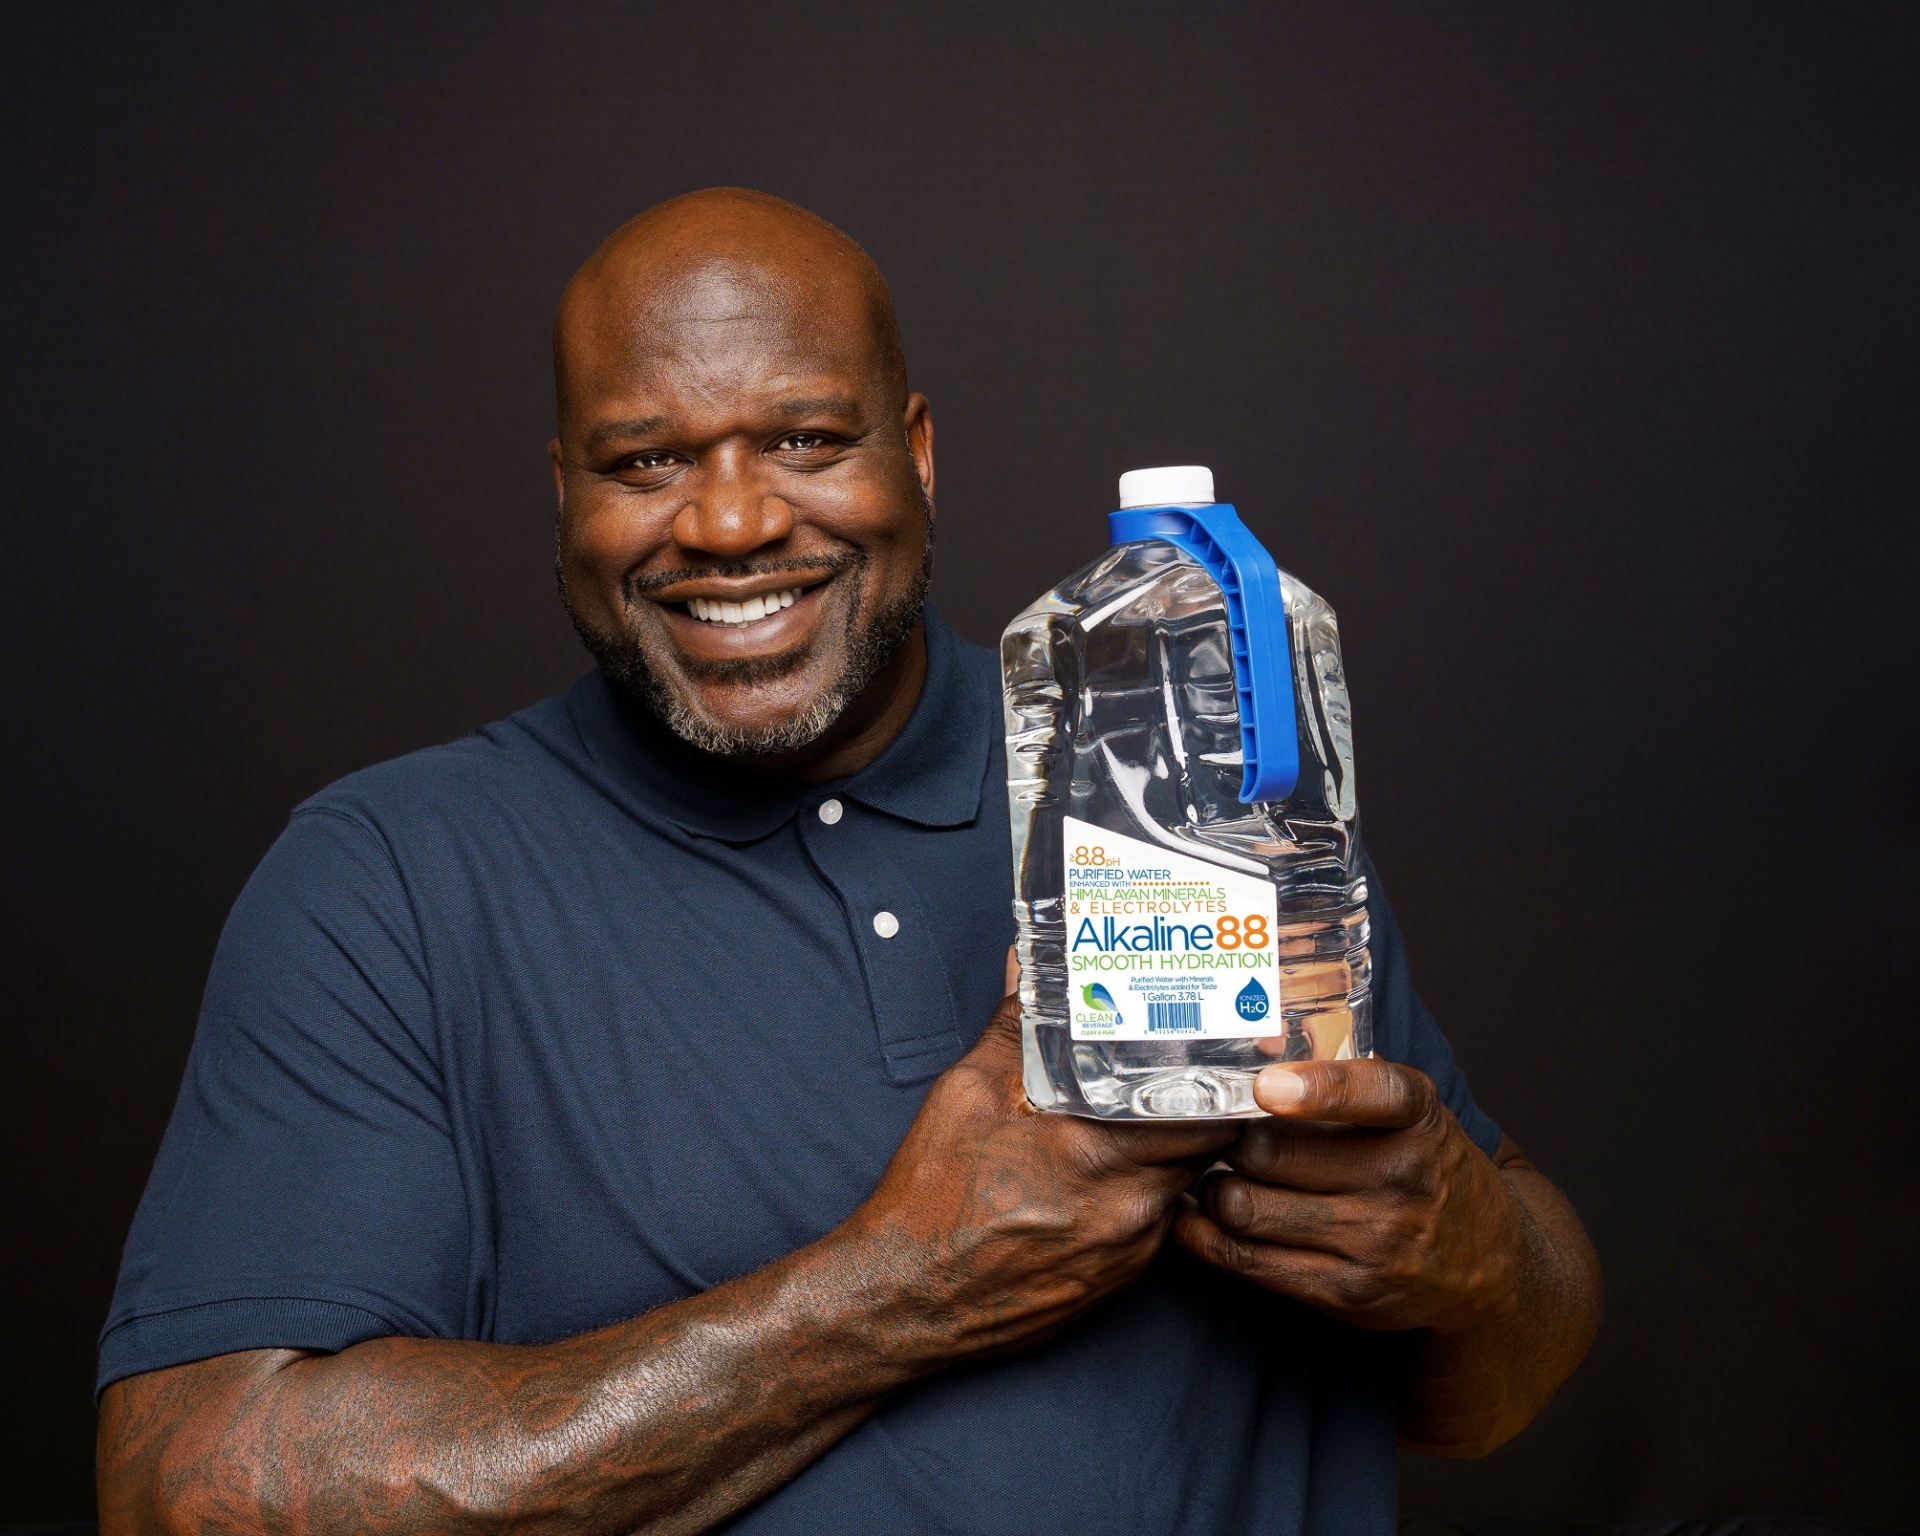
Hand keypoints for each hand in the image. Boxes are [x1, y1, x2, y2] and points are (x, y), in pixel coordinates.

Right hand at [846, 959, 1237, 1363]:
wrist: (906, 1298)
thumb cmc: (931, 1197)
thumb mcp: (966, 1094)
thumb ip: (1017, 1027)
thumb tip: (1030, 967)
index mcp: (1096, 1155)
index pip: (1203, 1113)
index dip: (1216, 1080)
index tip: (1216, 1053)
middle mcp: (1127, 1208)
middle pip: (1206, 1148)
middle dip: (1201, 1109)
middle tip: (1189, 1075)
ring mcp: (1128, 1252)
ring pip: (1183, 1185)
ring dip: (1175, 1151)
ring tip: (1152, 1115)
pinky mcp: (1120, 1281)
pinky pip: (1159, 1224)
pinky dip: (1150, 1192)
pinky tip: (1116, 1170)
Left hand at [1172, 1059, 1523, 1333]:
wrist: (1489, 1265)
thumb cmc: (1428, 1168)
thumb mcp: (1412, 1113)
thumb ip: (1349, 1077)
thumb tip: (1260, 1044)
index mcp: (1419, 1119)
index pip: (1375, 1093)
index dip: (1317, 1089)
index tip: (1266, 1087)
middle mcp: (1402, 1178)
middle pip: (1272, 1154)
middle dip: (1230, 1141)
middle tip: (1217, 1135)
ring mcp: (1376, 1241)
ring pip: (1247, 1209)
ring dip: (1215, 1190)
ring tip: (1216, 1177)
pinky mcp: (1347, 1292)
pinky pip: (1247, 1262)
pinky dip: (1205, 1236)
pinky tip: (1197, 1217)